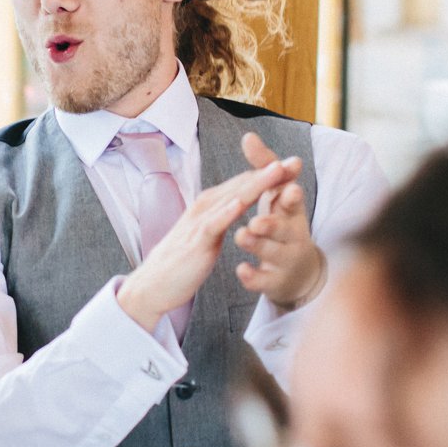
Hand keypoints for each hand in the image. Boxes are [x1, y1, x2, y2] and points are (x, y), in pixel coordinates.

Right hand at [116, 158, 299, 332]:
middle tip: (294, 161)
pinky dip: (227, 212)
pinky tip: (242, 203)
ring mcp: (199, 222)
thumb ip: (219, 217)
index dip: (268, 174)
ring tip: (276, 170)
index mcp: (210, 205)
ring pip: (232, 198)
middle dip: (268, 172)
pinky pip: (213, 224)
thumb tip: (231, 205)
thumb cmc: (181, 260)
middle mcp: (205, 207)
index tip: (292, 165)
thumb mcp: (205, 233)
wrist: (153, 285)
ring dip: (254, 184)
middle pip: (242, 185)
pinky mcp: (195, 241)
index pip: (243, 184)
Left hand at [234, 132, 324, 309]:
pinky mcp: (274, 281)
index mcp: (293, 212)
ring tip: (242, 235)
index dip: (291, 196)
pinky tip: (241, 269)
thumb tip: (247, 135)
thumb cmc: (283, 224)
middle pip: (284, 229)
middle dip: (272, 224)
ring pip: (272, 253)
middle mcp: (293, 235)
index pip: (294, 201)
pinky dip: (253, 275)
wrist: (296, 272)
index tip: (288, 188)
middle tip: (257, 220)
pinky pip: (263, 280)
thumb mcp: (278, 196)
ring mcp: (284, 260)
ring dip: (258, 245)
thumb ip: (264, 167)